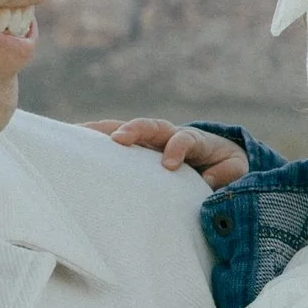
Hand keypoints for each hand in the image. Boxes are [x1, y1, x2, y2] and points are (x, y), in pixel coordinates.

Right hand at [89, 118, 251, 189]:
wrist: (220, 158)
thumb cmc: (227, 166)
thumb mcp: (236, 170)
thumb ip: (226, 174)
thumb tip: (208, 181)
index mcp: (194, 141)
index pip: (185, 139)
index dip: (177, 148)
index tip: (170, 164)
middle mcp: (169, 135)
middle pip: (151, 126)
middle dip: (134, 130)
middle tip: (118, 140)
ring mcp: (152, 141)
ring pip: (128, 129)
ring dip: (106, 131)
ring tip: (78, 133)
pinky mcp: (139, 150)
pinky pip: (115, 140)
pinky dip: (96, 140)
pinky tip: (72, 142)